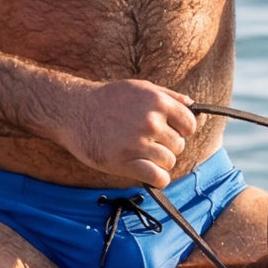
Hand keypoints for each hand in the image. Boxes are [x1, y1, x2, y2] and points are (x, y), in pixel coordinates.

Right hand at [51, 78, 197, 187]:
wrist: (74, 111)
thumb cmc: (107, 99)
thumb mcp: (139, 88)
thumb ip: (168, 96)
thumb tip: (193, 105)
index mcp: (156, 101)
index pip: (189, 124)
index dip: (182, 130)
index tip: (171, 133)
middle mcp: (150, 121)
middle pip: (179, 145)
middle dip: (168, 147)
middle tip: (150, 145)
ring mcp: (137, 143)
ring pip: (169, 162)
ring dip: (160, 163)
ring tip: (145, 157)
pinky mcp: (124, 162)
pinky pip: (157, 178)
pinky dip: (158, 179)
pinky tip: (150, 174)